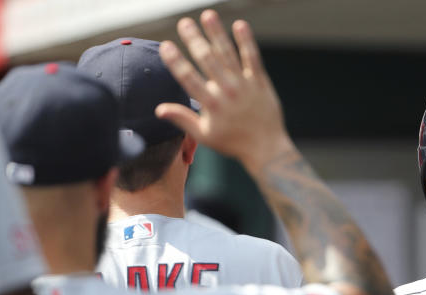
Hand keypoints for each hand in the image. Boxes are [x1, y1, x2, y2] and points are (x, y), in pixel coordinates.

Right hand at [156, 10, 295, 171]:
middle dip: (194, 40)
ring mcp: (244, 86)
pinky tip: (239, 25)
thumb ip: (183, 119)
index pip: (189, 79)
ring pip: (228, 54)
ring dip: (217, 33)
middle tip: (184, 23)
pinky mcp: (260, 83)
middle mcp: (227, 92)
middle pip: (207, 61)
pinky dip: (246, 42)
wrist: (266, 148)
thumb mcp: (205, 135)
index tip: (166, 45)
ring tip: (208, 15)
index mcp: (211, 105)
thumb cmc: (233, 142)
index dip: (176, 62)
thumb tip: (159, 109)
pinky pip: (252, 59)